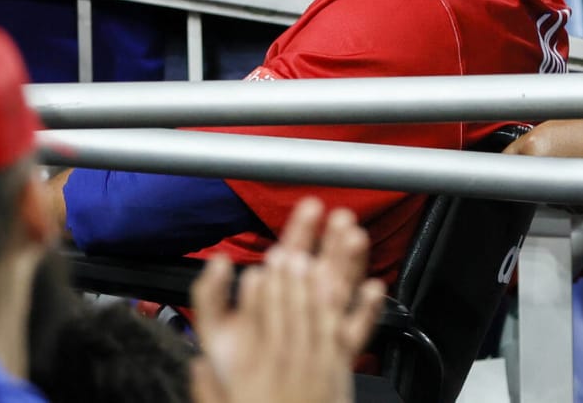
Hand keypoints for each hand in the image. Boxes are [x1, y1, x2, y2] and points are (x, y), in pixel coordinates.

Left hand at [191, 198, 386, 402]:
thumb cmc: (237, 372)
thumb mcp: (217, 330)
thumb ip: (211, 295)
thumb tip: (219, 262)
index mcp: (273, 297)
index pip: (288, 255)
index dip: (300, 230)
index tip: (310, 209)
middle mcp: (301, 308)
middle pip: (320, 266)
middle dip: (331, 240)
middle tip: (341, 217)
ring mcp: (322, 327)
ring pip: (341, 289)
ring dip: (350, 263)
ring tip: (356, 239)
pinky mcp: (339, 353)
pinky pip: (357, 329)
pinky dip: (367, 309)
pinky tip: (371, 289)